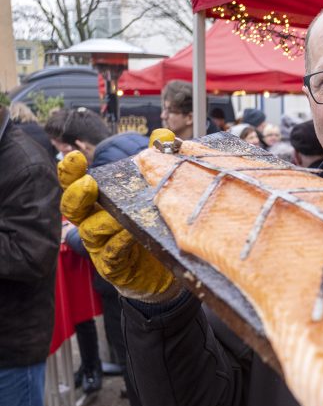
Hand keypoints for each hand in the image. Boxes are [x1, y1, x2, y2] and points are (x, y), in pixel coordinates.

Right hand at [58, 130, 179, 301]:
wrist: (169, 270)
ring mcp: (102, 246)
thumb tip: (163, 135)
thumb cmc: (155, 226)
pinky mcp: (115, 267)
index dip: (70, 172)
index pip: (77, 183)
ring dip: (105, 220)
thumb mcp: (157, 194)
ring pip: (92, 230)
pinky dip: (119, 243)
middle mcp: (94, 221)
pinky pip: (110, 254)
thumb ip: (156, 163)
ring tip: (120, 214)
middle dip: (77, 194)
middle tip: (89, 184)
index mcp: (101, 202)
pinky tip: (130, 234)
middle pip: (73, 207)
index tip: (74, 158)